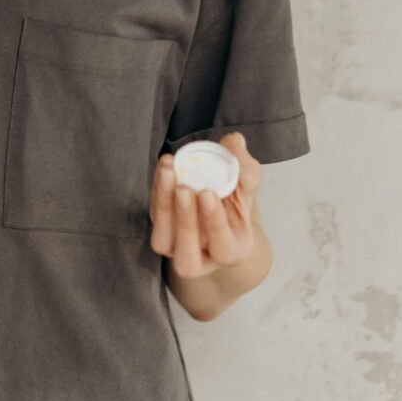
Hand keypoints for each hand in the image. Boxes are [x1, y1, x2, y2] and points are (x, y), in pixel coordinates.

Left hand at [149, 131, 260, 278]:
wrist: (218, 201)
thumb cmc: (235, 197)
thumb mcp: (246, 184)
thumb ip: (245, 168)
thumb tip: (235, 142)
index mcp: (232, 251)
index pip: (224, 248)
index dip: (215, 223)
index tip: (208, 193)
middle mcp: (203, 258)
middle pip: (189, 257)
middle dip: (185, 220)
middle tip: (184, 188)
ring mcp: (177, 249)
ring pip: (164, 243)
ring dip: (164, 207)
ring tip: (169, 172)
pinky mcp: (161, 232)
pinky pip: (154, 219)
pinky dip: (157, 193)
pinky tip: (166, 168)